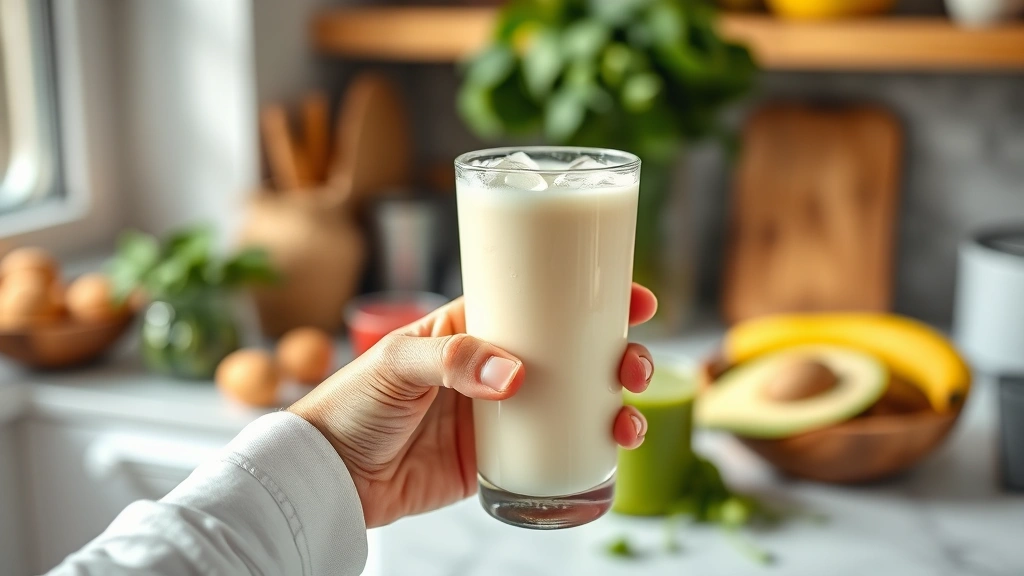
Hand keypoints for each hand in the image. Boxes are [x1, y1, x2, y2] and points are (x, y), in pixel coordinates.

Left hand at [290, 283, 657, 527]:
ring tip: (630, 417)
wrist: (331, 475)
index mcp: (472, 327)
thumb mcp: (394, 365)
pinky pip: (554, 448)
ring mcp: (501, 412)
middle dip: (614, 354)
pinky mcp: (499, 457)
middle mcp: (495, 365)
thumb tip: (515, 376)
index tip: (633, 297)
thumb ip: (451, 361)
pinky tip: (612, 449)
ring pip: (574, 400)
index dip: (588, 297)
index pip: (540, 301)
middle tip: (633, 365)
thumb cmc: (351, 404)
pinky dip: (589, 448)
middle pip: (572, 351)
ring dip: (613, 403)